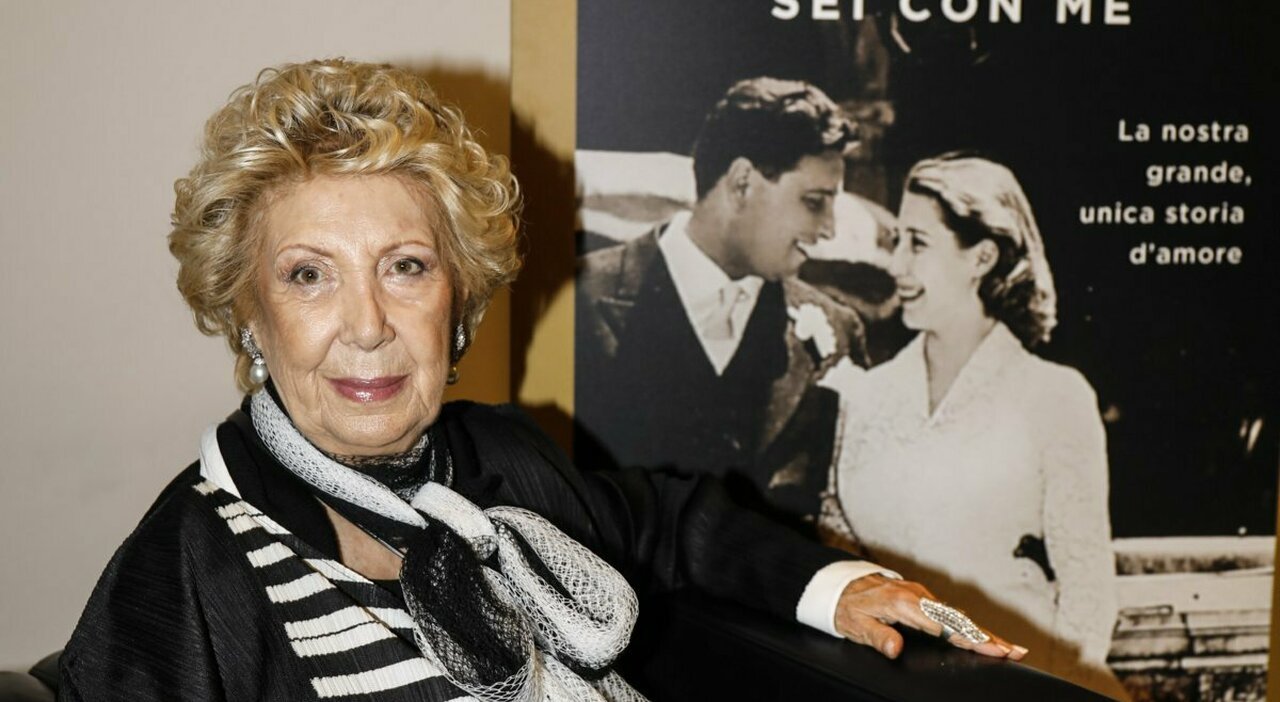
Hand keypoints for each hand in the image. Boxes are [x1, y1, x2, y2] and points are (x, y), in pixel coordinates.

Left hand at [833, 575, 1027, 660]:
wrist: (838, 585)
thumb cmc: (846, 606)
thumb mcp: (856, 625)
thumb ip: (877, 637)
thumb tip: (895, 649)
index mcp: (904, 604)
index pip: (944, 625)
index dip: (970, 638)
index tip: (993, 648)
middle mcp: (918, 596)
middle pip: (959, 620)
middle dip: (988, 636)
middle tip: (1015, 650)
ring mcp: (921, 596)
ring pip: (957, 616)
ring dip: (982, 632)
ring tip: (1008, 648)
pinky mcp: (921, 598)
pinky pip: (949, 613)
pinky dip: (968, 625)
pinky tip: (981, 636)